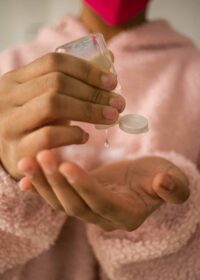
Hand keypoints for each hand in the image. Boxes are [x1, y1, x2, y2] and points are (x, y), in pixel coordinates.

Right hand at [0, 53, 124, 178]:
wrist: (3, 154)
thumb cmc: (30, 123)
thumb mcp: (43, 98)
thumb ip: (71, 80)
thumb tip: (109, 60)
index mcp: (15, 79)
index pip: (53, 62)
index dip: (87, 70)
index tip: (112, 82)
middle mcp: (8, 97)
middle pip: (56, 83)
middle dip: (93, 92)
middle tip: (118, 103)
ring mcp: (10, 123)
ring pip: (53, 104)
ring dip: (89, 110)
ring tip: (111, 117)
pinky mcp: (17, 149)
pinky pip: (49, 136)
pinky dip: (73, 134)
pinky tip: (84, 136)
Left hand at [18, 152, 189, 230]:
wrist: (145, 181)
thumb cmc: (160, 177)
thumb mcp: (173, 178)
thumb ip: (173, 186)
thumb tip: (166, 183)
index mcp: (126, 214)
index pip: (101, 203)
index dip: (84, 186)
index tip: (66, 165)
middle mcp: (103, 218)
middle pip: (75, 205)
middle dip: (56, 182)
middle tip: (41, 156)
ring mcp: (88, 210)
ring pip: (61, 202)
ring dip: (42, 183)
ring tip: (26, 162)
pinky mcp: (78, 199)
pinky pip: (56, 197)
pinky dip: (39, 189)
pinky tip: (23, 177)